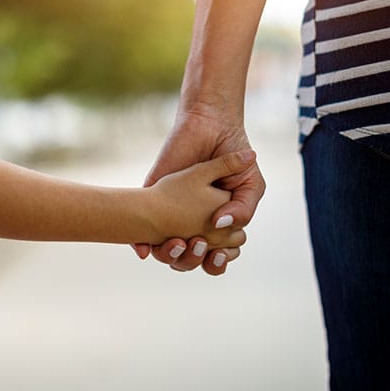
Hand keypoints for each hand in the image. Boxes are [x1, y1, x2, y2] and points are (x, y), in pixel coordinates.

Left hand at [136, 105, 265, 272]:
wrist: (211, 129)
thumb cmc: (236, 159)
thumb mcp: (249, 186)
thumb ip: (243, 209)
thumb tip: (220, 224)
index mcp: (216, 226)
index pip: (215, 257)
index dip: (217, 262)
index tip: (219, 253)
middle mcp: (192, 225)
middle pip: (189, 260)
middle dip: (193, 261)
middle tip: (199, 245)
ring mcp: (170, 215)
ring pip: (166, 253)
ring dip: (171, 256)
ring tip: (179, 242)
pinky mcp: (150, 201)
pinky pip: (140, 232)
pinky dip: (141, 246)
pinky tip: (145, 249)